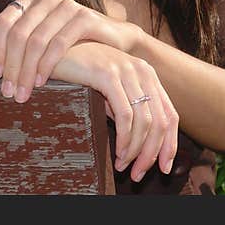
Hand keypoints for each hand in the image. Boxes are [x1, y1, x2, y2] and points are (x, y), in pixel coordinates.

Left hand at [0, 0, 141, 102]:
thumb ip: (20, 43)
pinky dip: (47, 65)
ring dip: (26, 70)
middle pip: (19, 34)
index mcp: (31, 0)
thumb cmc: (73, 44)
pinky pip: (59, 43)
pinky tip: (40, 81)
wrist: (115, 41)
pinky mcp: (85, 17)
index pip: (5, 21)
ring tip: (22, 93)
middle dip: (11, 66)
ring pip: (37, 41)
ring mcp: (67, 6)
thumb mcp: (42, 39)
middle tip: (7, 92)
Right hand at [51, 41, 178, 181]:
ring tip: (123, 166)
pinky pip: (125, 115)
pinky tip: (117, 151)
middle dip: (152, 154)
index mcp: (147, 74)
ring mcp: (127, 70)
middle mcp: (142, 71)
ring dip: (135, 150)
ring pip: (145, 122)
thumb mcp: (109, 90)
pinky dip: (124, 139)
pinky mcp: (108, 74)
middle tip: (138, 174)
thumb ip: (125, 109)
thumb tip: (137, 144)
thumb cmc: (80, 70)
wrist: (53, 49)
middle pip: (161, 121)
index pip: (170, 115)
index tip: (163, 168)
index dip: (169, 145)